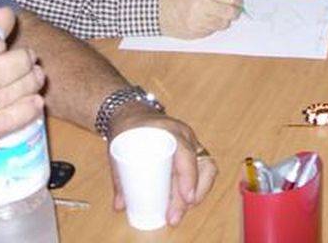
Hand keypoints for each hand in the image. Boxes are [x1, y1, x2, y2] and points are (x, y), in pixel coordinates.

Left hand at [108, 103, 216, 226]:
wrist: (133, 113)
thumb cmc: (129, 129)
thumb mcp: (120, 150)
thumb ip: (120, 179)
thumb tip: (121, 205)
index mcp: (169, 131)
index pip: (187, 154)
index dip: (189, 178)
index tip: (187, 198)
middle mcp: (185, 136)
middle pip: (203, 164)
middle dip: (195, 193)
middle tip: (176, 214)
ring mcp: (191, 142)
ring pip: (207, 167)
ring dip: (199, 192)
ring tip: (181, 211)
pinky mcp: (191, 150)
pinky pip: (202, 168)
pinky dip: (198, 186)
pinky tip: (186, 202)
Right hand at [159, 0, 241, 38]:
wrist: (153, 9)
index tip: (238, 0)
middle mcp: (201, 5)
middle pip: (231, 12)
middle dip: (234, 11)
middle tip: (233, 9)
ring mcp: (198, 21)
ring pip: (224, 23)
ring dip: (224, 19)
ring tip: (218, 13)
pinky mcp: (195, 33)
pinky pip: (213, 31)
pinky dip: (213, 26)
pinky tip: (206, 19)